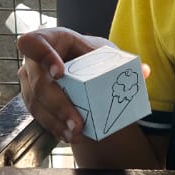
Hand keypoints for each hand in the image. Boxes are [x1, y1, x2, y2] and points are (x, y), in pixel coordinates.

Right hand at [17, 26, 112, 144]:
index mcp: (50, 39)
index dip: (43, 56)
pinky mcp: (33, 101)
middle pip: (39, 83)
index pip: (33, 43)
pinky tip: (69, 135)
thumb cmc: (88, 54)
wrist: (80, 68)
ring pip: (37, 104)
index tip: (60, 72)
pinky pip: (39, 116)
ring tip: (76, 134)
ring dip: (57, 122)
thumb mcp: (104, 52)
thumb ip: (121, 60)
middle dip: (59, 105)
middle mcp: (34, 61)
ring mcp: (30, 82)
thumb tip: (143, 72)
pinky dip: (55, 127)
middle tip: (77, 122)